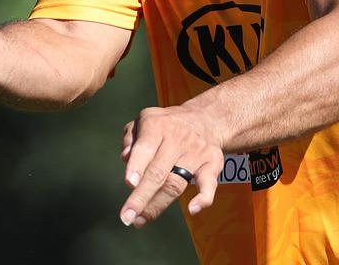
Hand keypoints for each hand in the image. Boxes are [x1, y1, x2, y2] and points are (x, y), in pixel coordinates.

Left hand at [118, 105, 223, 227]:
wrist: (205, 118)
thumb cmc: (165, 125)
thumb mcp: (143, 121)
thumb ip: (130, 139)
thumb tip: (125, 157)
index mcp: (157, 126)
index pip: (145, 148)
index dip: (137, 166)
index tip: (129, 184)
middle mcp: (178, 138)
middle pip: (158, 172)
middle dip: (141, 197)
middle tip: (127, 217)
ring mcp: (196, 151)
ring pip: (176, 184)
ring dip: (158, 205)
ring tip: (140, 220)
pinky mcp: (212, 162)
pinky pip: (209, 184)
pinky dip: (203, 198)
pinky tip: (192, 209)